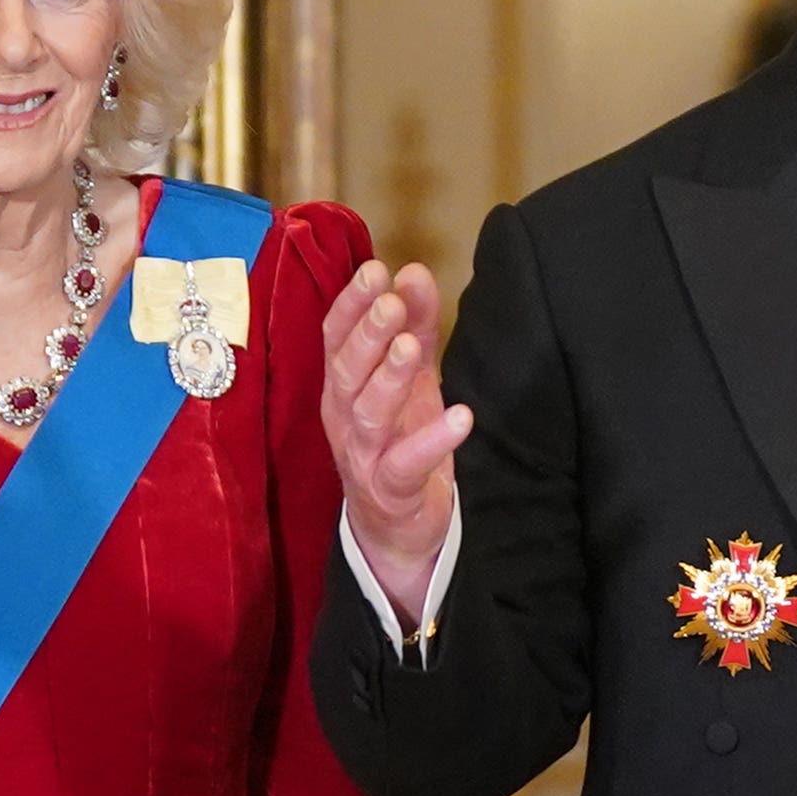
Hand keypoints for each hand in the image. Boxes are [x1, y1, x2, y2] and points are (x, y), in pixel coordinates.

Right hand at [321, 259, 472, 627]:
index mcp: (342, 384)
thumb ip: (415, 323)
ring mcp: (362, 455)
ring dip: (390, 378)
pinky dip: (433, 441)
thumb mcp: (409, 376)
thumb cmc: (398, 437)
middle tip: (392, 304)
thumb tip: (413, 271)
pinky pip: (407, 463)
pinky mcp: (390, 489)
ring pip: (368, 413)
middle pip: (346, 371)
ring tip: (414, 347)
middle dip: (368, 334)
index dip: (351, 304)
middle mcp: (343, 417)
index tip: (374, 270)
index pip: (335, 337)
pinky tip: (462, 415)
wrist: (395, 525)